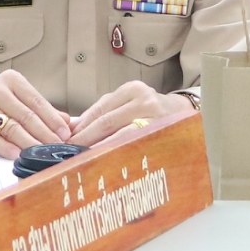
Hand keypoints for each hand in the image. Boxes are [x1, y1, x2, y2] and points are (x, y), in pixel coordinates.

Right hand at [0, 70, 71, 158]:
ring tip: (42, 153)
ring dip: (29, 143)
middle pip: (25, 115)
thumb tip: (68, 122)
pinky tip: (19, 154)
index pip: (36, 101)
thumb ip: (44, 110)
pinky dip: (7, 148)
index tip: (65, 132)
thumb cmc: (2, 105)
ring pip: (11, 128)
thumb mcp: (22, 100)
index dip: (52, 118)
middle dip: (44, 133)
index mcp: (11, 80)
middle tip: (57, 145)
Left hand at [71, 82, 193, 146]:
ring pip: (120, 135)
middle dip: (85, 138)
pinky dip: (118, 153)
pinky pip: (134, 145)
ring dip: (99, 148)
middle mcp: (143, 100)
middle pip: (107, 122)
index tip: (66, 140)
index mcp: (131, 90)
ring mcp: (154, 117)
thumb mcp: (127, 102)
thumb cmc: (149, 110)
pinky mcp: (161, 134)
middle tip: (69, 152)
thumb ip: (103, 112)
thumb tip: (73, 127)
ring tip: (83, 158)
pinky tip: (106, 161)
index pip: (100, 110)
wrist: (183, 113)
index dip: (82, 127)